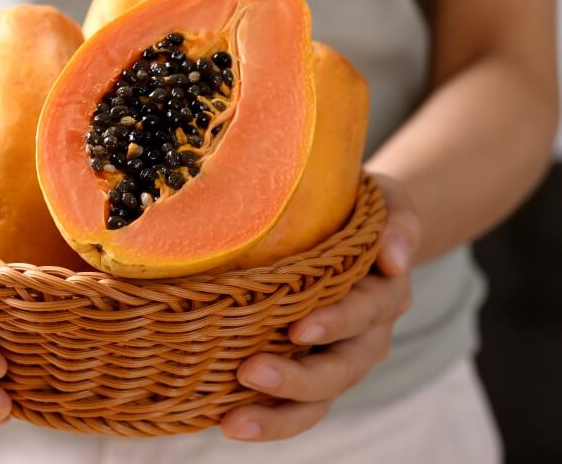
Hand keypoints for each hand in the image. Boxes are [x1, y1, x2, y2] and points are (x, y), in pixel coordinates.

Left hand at [221, 174, 420, 440]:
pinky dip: (269, 421)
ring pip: (318, 401)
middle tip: (250, 372)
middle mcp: (366, 336)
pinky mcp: (313, 374)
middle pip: (340, 370)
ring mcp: (339, 360)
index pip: (365, 313)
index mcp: (383, 294)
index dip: (335, 323)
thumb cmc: (360, 211)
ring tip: (233, 423)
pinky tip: (227, 423)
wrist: (357, 234)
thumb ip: (398, 223)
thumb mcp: (388, 203)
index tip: (298, 329)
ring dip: (277, 415)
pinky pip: (297, 409)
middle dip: (297, 378)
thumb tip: (395, 257)